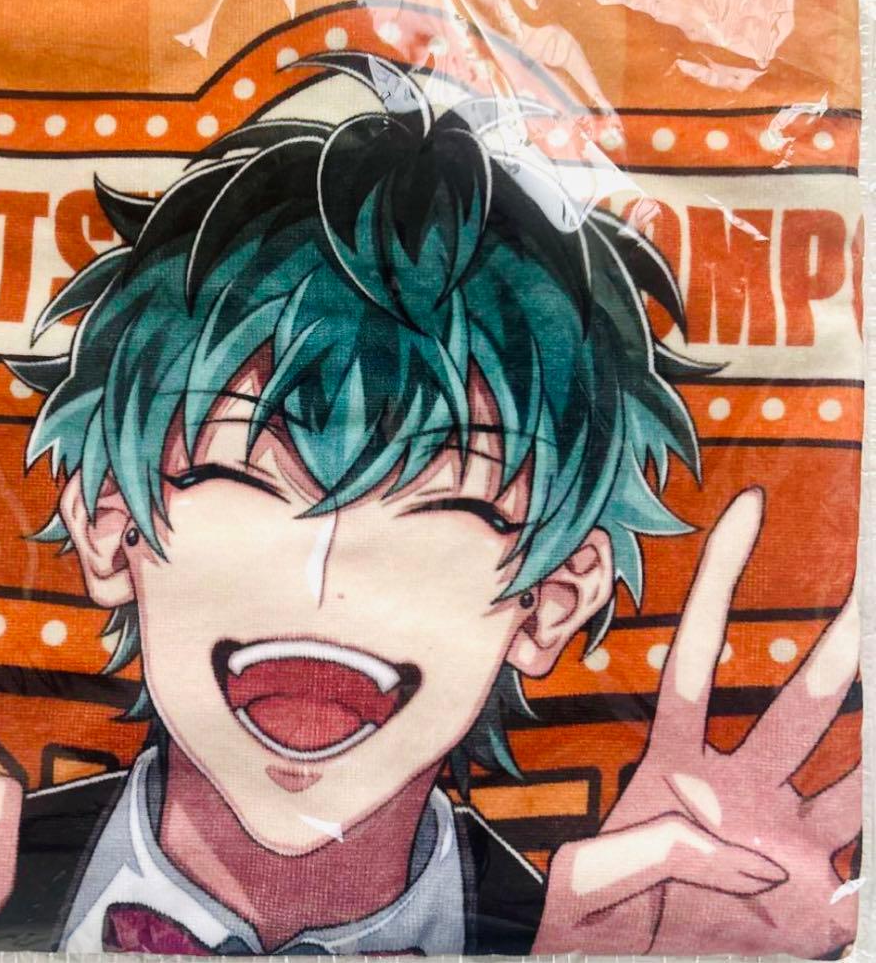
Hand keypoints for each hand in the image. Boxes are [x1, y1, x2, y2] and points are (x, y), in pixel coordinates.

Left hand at [534, 488, 860, 955]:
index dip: (724, 582)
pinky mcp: (813, 908)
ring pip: (858, 777)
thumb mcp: (593, 880)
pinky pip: (867, 873)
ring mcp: (785, 843)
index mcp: (674, 762)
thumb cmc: (585, 924)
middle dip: (848, 643)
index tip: (748, 510)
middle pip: (807, 703)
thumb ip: (664, 855)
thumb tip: (763, 865)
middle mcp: (740, 789)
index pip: (701, 655)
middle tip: (871, 589)